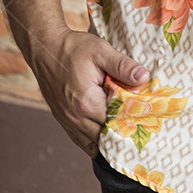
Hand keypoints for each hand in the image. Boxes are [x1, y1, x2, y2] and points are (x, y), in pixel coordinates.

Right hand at [29, 28, 148, 156]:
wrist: (45, 48)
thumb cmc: (73, 48)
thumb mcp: (101, 51)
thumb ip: (122, 66)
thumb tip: (144, 78)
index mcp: (88, 103)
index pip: (117, 124)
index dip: (133, 122)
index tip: (147, 118)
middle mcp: (76, 118)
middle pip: (106, 137)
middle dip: (122, 133)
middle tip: (140, 127)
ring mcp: (67, 121)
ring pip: (92, 143)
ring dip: (108, 139)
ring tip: (125, 132)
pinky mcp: (63, 120)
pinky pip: (80, 140)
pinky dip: (94, 140)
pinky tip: (106, 134)